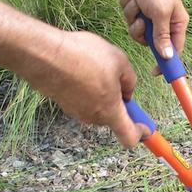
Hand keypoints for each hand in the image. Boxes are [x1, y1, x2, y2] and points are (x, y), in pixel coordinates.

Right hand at [17, 30, 147, 147]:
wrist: (44, 54)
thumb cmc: (83, 57)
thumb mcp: (120, 62)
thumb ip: (130, 81)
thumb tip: (128, 93)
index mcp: (110, 112)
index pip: (129, 137)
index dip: (141, 134)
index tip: (147, 129)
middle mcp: (93, 117)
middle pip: (113, 118)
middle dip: (120, 104)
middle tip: (120, 81)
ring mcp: (76, 111)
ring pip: (98, 107)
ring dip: (103, 93)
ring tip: (97, 67)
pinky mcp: (64, 102)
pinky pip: (84, 99)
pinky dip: (88, 89)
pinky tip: (83, 68)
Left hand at [120, 0, 188, 72]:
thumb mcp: (159, 13)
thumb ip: (162, 36)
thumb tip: (168, 56)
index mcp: (176, 24)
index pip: (174, 51)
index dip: (166, 63)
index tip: (156, 73)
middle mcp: (164, 23)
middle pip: (150, 43)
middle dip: (141, 32)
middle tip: (142, 21)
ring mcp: (150, 17)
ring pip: (136, 31)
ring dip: (132, 18)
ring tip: (137, 3)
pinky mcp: (138, 11)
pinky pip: (129, 19)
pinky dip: (128, 8)